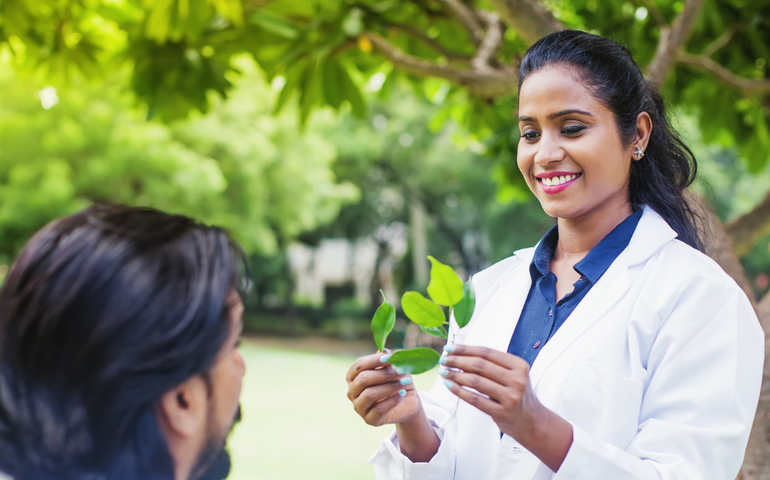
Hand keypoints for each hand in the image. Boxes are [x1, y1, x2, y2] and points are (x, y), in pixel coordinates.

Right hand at [345, 351, 419, 426]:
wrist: (407, 402)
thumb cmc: (396, 381)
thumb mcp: (394, 368)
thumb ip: (387, 360)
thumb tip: (384, 351)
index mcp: (353, 377)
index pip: (358, 365)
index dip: (373, 360)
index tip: (389, 357)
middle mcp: (352, 392)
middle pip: (363, 379)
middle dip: (383, 374)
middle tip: (401, 370)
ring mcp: (359, 407)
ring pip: (370, 395)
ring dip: (389, 387)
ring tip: (405, 382)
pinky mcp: (369, 420)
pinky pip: (379, 409)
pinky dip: (392, 400)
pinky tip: (402, 394)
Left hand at [440, 344, 572, 471]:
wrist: (531, 421)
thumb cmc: (515, 393)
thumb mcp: (512, 375)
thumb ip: (492, 364)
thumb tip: (459, 353)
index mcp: (519, 365)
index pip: (486, 352)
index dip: (465, 349)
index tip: (449, 348)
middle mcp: (517, 380)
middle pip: (480, 365)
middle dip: (457, 360)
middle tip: (443, 360)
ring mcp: (511, 397)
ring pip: (476, 381)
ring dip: (455, 375)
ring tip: (443, 372)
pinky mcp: (502, 413)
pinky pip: (475, 399)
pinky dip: (459, 391)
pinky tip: (449, 386)